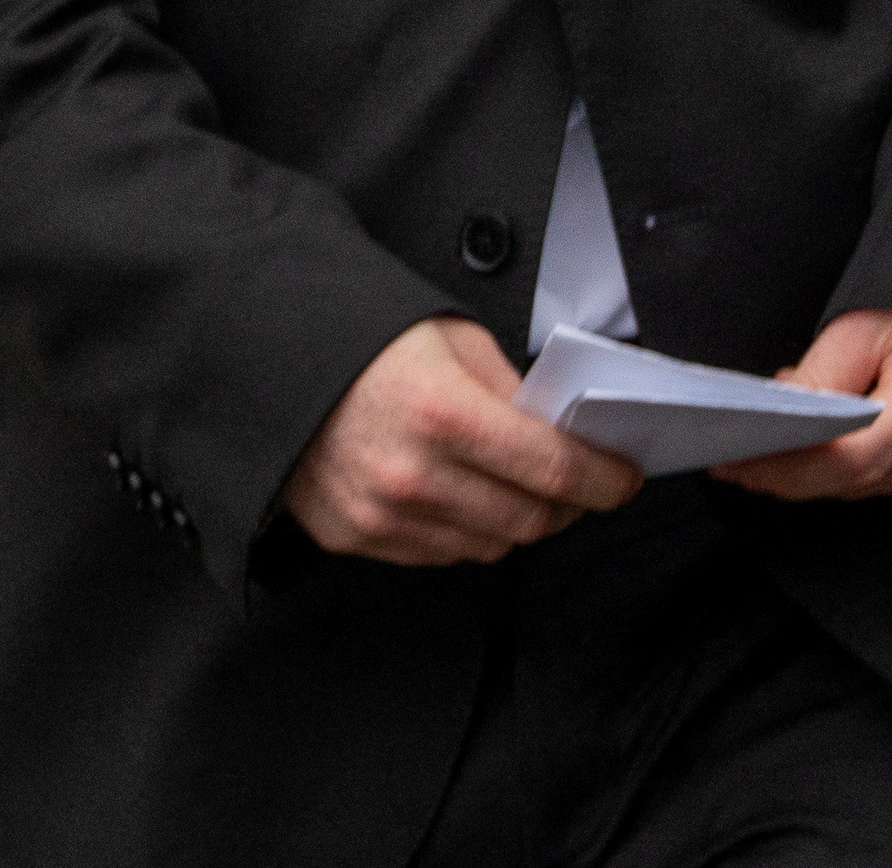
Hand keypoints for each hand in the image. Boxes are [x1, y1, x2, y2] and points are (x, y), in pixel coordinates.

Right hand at [281, 319, 640, 564]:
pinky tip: (463, 496)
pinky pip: (441, 554)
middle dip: (569, 505)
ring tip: (521, 488)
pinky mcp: (356, 538)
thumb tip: (563, 431)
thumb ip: (511, 390)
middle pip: (529, 520)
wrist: (267, 360)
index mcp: (443, 412)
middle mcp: (413, 475)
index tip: (624, 478)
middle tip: (580, 484)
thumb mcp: (452, 338)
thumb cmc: (363, 338)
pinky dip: (467, 532)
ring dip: (519, 522)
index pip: (554, 470)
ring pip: (490, 546)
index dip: (604, 479)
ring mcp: (381, 515)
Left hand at [715, 311, 891, 500]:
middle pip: (864, 480)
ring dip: (828, 473)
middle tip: (740, 459)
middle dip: (795, 473)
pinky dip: (868, 467)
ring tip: (774, 450)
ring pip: (882, 487)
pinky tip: (836, 447)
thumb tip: (776, 420)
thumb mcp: (870, 315)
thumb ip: (820, 375)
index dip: (787, 469)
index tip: (735, 463)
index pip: (854, 458)